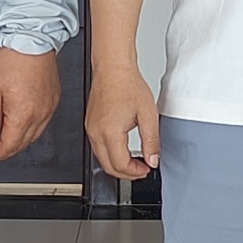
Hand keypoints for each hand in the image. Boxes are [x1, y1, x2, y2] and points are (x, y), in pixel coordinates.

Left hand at [0, 44, 61, 159]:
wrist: (32, 39)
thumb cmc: (13, 59)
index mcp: (23, 114)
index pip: (10, 146)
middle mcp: (40, 114)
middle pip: (24, 144)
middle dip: (8, 148)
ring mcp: (49, 108)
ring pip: (35, 135)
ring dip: (21, 138)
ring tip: (8, 132)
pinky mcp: (54, 100)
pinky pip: (43, 121)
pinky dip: (32, 125)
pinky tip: (23, 119)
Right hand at [87, 60, 161, 181]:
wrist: (113, 68)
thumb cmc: (127, 85)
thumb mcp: (148, 115)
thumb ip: (151, 141)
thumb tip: (153, 160)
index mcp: (109, 132)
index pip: (120, 165)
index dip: (136, 172)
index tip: (147, 169)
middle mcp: (96, 133)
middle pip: (108, 167)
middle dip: (126, 173)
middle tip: (142, 169)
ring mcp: (90, 129)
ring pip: (101, 159)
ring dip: (118, 164)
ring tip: (135, 161)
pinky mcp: (89, 124)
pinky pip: (97, 148)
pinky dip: (110, 154)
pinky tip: (123, 149)